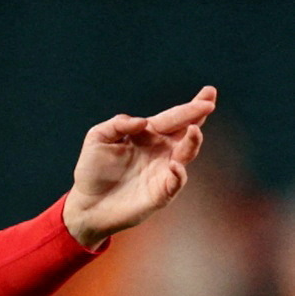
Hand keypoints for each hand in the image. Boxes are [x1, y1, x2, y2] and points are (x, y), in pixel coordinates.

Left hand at [62, 85, 214, 248]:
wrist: (87, 203)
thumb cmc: (93, 169)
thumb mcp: (97, 138)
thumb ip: (117, 125)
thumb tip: (143, 121)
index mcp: (147, 135)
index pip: (171, 118)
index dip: (189, 107)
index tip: (209, 92)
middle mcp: (161, 151)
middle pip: (185, 132)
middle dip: (197, 117)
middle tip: (209, 103)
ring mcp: (163, 171)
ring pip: (185, 154)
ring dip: (191, 143)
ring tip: (194, 130)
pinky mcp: (161, 193)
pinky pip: (175, 182)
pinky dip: (178, 174)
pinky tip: (175, 165)